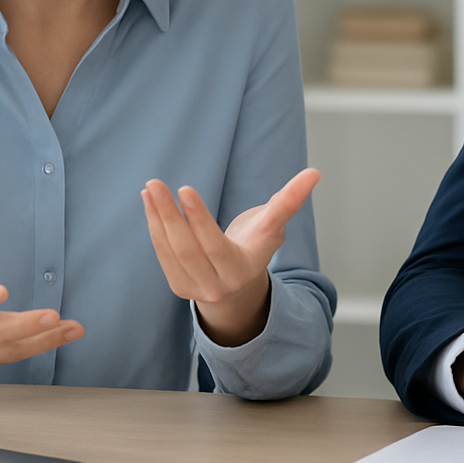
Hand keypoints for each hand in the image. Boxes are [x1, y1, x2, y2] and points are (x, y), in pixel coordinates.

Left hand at [142, 167, 320, 346]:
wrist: (240, 283)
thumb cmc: (258, 245)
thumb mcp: (273, 226)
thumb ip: (290, 201)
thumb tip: (314, 173)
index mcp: (242, 271)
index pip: (215, 245)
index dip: (199, 219)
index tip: (185, 189)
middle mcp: (216, 286)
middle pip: (187, 249)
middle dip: (169, 215)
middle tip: (156, 183)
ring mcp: (194, 289)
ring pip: (170, 251)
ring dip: (157, 217)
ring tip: (151, 187)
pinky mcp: (178, 286)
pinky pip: (162, 254)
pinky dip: (154, 226)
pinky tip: (149, 201)